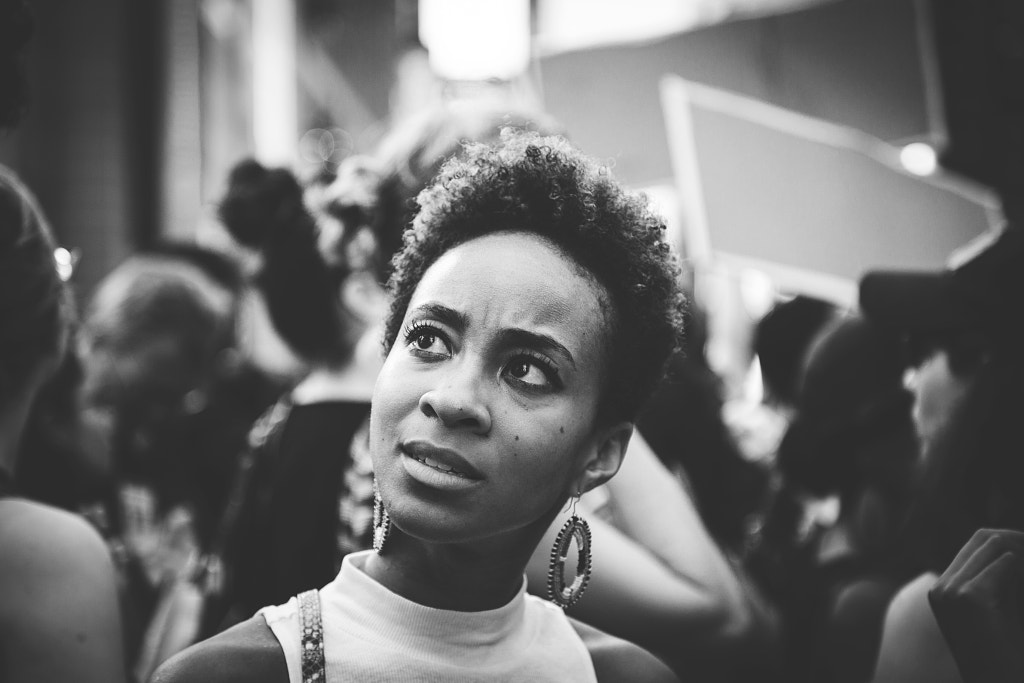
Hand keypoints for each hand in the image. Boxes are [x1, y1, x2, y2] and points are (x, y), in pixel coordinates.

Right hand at [928, 528, 1023, 682]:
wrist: (995, 681)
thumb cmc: (1001, 653)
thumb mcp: (995, 611)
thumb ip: (996, 582)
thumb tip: (1011, 551)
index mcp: (941, 591)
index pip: (974, 545)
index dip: (1006, 542)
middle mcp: (940, 589)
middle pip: (981, 539)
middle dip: (1015, 540)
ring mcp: (950, 592)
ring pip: (991, 547)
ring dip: (1020, 552)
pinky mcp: (968, 598)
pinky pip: (1002, 567)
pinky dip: (1021, 567)